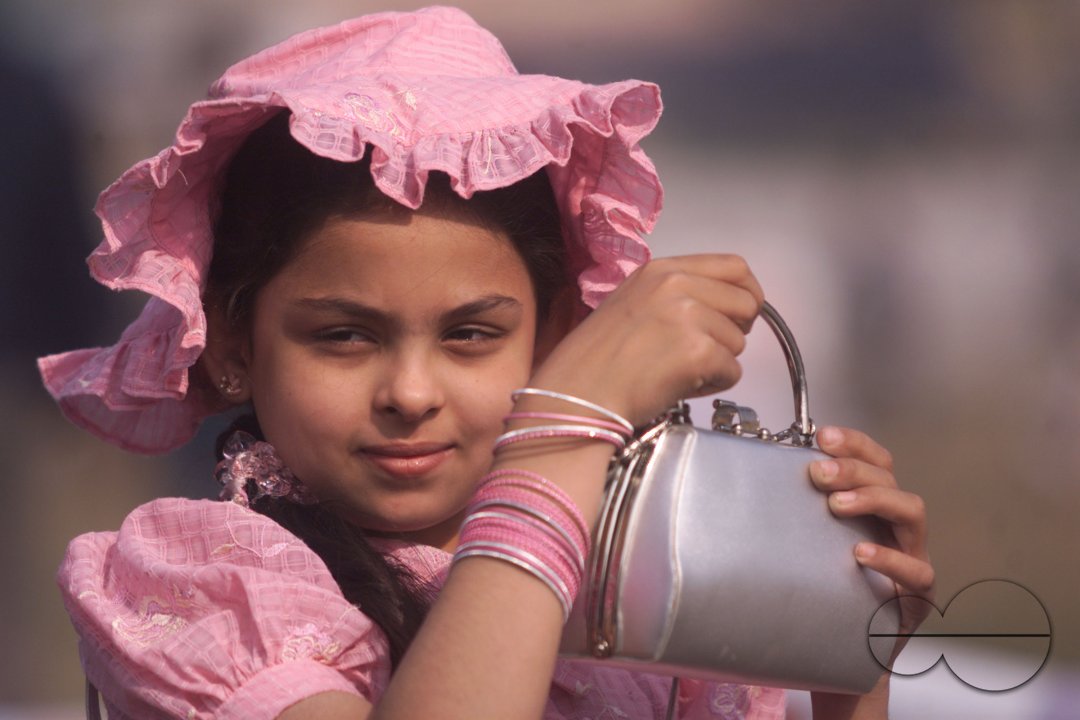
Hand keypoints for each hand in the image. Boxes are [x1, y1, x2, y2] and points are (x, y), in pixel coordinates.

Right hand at [529, 254, 763, 425]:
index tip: (739, 315)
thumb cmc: (598, 358)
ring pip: (739, 342)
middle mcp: (677, 285)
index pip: (734, 267)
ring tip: (678, 371)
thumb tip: (721, 307)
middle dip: (736, 331)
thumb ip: (676, 295)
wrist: (578, 393)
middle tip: (706, 350)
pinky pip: (733, 372)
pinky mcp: (698, 352)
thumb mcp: (633, 302)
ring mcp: (689, 317)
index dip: (747, 292)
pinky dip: (713, 385)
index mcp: (662, 269)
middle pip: (747, 303)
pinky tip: (680, 386)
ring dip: (718, 363)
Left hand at [807, 426, 934, 718]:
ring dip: (873, 499)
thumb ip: (798, 516)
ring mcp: (914, 558)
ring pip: (912, 512)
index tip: (823, 435)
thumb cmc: (827, 595)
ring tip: (836, 504)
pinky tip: (859, 555)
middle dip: (854, 469)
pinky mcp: (917, 595)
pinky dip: (888, 558)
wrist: (842, 658)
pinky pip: (917, 572)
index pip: (877, 462)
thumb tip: (753, 483)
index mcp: (876, 510)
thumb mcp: (809, 547)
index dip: (854, 444)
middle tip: (818, 472)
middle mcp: (898, 528)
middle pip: (891, 479)